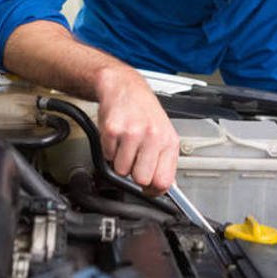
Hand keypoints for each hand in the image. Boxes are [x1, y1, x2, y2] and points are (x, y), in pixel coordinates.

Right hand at [95, 67, 179, 195]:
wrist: (125, 87)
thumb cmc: (145, 111)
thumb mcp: (163, 133)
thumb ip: (165, 161)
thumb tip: (166, 188)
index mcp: (168, 141)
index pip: (164, 181)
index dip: (154, 190)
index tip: (148, 189)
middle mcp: (153, 136)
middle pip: (142, 179)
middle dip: (135, 174)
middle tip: (135, 160)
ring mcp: (132, 133)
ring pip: (122, 170)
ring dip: (120, 161)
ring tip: (126, 145)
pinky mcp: (113, 130)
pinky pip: (108, 156)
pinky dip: (109, 150)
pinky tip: (117, 137)